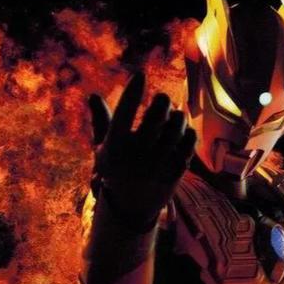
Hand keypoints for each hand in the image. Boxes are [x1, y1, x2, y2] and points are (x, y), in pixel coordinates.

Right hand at [88, 72, 196, 228]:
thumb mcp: (104, 149)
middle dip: (162, 100)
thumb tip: (93, 96)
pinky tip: (181, 133)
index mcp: (115, 146)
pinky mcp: (176, 171)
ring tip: (173, 116)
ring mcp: (158, 164)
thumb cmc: (116, 170)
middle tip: (162, 100)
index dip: (133, 91)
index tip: (140, 75)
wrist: (131, 208)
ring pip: (177, 124)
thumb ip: (102, 122)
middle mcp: (136, 155)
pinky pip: (189, 140)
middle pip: (156, 113)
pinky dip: (187, 132)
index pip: (123, 112)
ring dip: (177, 115)